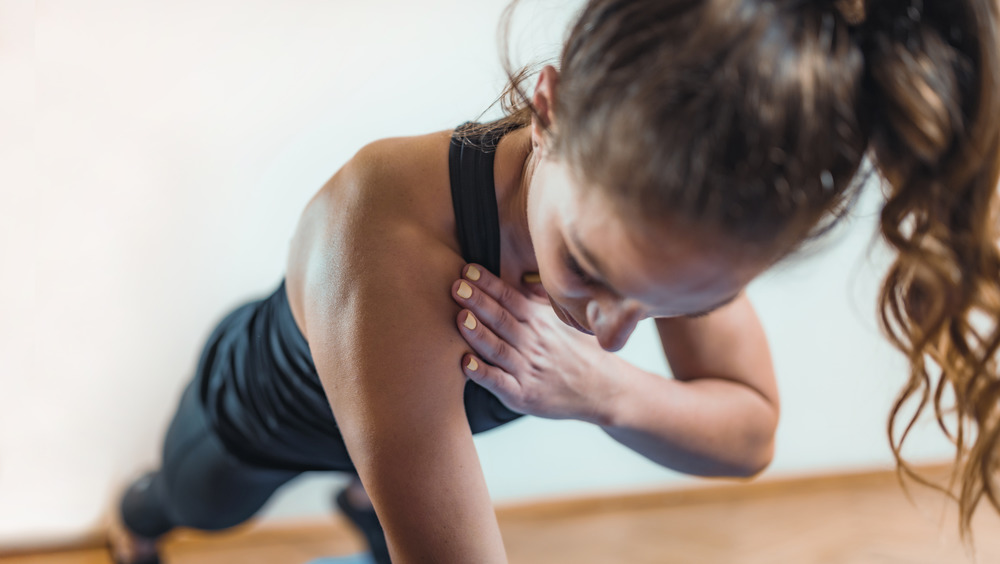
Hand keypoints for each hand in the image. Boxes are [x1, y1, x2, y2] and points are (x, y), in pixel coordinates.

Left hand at [450, 264, 616, 422]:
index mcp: (541, 322)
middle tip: (456, 285)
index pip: (511, 298)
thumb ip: (540, 302)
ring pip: (498, 349)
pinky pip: (500, 383)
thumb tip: (524, 276)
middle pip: (502, 319)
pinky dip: (482, 374)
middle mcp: (533, 343)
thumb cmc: (579, 354)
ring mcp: (528, 369)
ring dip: (477, 333)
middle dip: (478, 301)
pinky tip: (466, 364)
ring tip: (459, 318)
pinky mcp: (523, 395)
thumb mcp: (565, 322)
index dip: (489, 283)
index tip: (468, 269)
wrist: (605, 390)